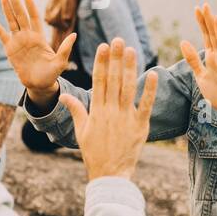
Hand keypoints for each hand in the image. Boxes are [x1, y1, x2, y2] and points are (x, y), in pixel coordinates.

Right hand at [0, 0, 76, 104]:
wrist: (38, 85)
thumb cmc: (51, 74)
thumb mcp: (60, 62)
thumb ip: (65, 48)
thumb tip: (74, 35)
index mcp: (39, 37)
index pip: (34, 17)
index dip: (31, 5)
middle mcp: (27, 36)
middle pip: (21, 15)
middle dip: (17, 1)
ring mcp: (17, 41)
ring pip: (11, 21)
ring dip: (7, 8)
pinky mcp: (9, 49)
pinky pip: (1, 34)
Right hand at [61, 38, 157, 180]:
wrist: (109, 175)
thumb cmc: (94, 153)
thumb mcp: (81, 132)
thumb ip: (76, 110)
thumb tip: (64, 96)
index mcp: (96, 111)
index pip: (99, 81)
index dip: (102, 62)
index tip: (104, 47)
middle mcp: (111, 111)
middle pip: (114, 80)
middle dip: (116, 59)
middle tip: (119, 40)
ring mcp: (126, 118)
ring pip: (128, 88)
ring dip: (130, 68)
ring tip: (132, 51)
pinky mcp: (140, 126)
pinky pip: (146, 105)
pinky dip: (149, 90)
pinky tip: (152, 74)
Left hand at [180, 3, 216, 129]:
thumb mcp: (200, 75)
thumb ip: (193, 59)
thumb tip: (183, 41)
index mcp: (211, 57)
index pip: (206, 36)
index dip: (202, 23)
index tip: (197, 8)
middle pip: (214, 36)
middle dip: (209, 22)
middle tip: (205, 5)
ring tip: (216, 18)